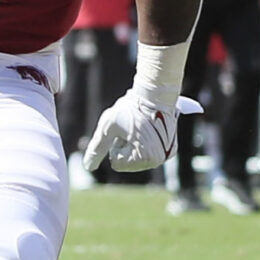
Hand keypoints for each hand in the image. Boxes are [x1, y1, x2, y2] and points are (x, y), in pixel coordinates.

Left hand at [84, 88, 201, 174]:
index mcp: (145, 157)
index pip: (117, 162)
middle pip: (128, 162)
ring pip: (137, 158)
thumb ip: (97, 147)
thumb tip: (88, 166)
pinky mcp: (171, 148)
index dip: (115, 143)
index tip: (125, 129)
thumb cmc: (131, 108)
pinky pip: (149, 152)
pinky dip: (145, 143)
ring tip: (140, 127)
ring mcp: (166, 155)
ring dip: (134, 144)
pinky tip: (148, 129)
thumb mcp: (108, 126)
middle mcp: (159, 160)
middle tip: (132, 127)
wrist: (156, 93)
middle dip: (125, 145)